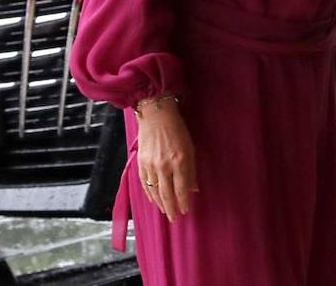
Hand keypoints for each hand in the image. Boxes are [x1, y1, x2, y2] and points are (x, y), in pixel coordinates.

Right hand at [135, 98, 197, 220]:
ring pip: (155, 191)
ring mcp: (151, 165)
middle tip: (175, 218)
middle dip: (171, 208)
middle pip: (167, 193)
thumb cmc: (177, 130)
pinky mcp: (141, 164)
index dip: (184, 201)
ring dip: (160, 204)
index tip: (186, 211)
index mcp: (180, 160)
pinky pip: (145, 184)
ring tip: (166, 211)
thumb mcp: (190, 148)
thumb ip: (191, 170)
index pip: (182, 188)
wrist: (156, 116)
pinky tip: (154, 200)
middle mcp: (164, 165)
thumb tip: (194, 189)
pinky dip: (149, 194)